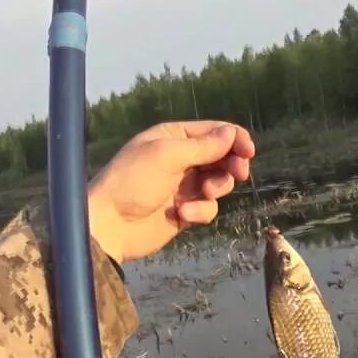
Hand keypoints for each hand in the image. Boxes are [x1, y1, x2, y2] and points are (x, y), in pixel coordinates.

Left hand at [86, 121, 255, 262]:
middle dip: (231, 165)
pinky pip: (208, 208)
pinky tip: (183, 215)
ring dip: (216, 188)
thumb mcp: (168, 156)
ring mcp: (184, 186)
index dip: (235, 139)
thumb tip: (232, 133)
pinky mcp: (186, 211)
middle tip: (238, 173)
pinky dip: (201, 211)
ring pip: (219, 182)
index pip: (215, 132)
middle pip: (223, 157)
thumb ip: (204, 146)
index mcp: (174, 137)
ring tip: (203, 194)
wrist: (110, 225)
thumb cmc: (133, 182)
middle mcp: (181, 159)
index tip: (248, 152)